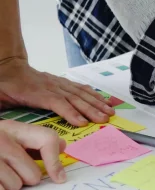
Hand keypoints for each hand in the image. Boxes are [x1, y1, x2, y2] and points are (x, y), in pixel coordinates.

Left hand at [0, 58, 114, 126]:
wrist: (7, 66)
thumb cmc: (3, 86)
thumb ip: (1, 106)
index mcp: (35, 92)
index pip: (56, 102)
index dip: (69, 112)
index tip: (82, 123)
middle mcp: (50, 86)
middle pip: (74, 98)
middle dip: (91, 109)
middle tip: (105, 119)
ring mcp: (57, 83)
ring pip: (80, 93)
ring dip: (96, 102)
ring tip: (110, 111)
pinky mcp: (61, 82)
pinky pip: (79, 88)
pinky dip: (93, 94)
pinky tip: (102, 99)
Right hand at [0, 120, 66, 189]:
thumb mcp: (8, 135)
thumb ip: (34, 141)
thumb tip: (63, 146)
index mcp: (11, 128)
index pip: (47, 140)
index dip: (56, 162)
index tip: (59, 179)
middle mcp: (0, 140)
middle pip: (33, 175)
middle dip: (23, 179)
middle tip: (8, 172)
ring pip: (16, 187)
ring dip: (8, 187)